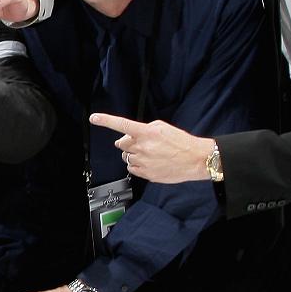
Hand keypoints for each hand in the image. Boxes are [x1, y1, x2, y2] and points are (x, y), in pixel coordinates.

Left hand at [88, 112, 220, 184]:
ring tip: (150, 154)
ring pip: (126, 156)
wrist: (196, 159)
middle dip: (128, 143)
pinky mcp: (145, 173)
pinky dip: (137, 165)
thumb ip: (143, 128)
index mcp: (147, 133)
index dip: (106, 120)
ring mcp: (142, 161)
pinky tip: (151, 163)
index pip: (121, 124)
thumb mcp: (163, 127)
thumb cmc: (182, 142)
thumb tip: (129, 134)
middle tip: (143, 144)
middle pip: (122, 143)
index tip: (94, 118)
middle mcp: (142, 146)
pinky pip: (131, 168)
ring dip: (133, 154)